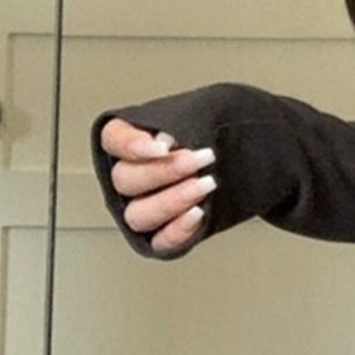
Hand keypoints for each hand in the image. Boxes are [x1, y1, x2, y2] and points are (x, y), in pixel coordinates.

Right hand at [100, 118, 216, 254]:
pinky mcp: (160, 236)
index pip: (113, 140)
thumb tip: (166, 137)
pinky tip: (198, 213)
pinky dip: (178, 230)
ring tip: (206, 184)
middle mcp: (129, 178)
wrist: (241, 160)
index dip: (132, 144)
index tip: (163, 145)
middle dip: (165, 171)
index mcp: (130, 143)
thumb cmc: (213, 135)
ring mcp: (142, 209)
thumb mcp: (201, 113)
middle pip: (125, 180)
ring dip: (173, 200)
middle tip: (200, 159)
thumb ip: (181, 120)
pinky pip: (160, 241)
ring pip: (138, 215)